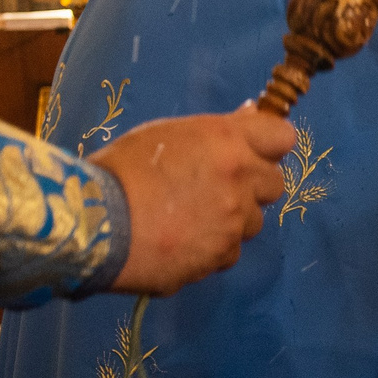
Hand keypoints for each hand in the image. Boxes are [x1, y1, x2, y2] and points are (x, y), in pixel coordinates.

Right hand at [89, 109, 293, 293]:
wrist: (95, 224)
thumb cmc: (122, 170)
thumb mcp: (167, 134)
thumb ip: (215, 132)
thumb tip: (247, 120)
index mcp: (228, 142)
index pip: (282, 137)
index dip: (268, 144)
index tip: (253, 150)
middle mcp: (240, 182)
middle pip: (274, 183)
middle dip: (252, 185)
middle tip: (216, 187)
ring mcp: (232, 224)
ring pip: (252, 222)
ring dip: (232, 219)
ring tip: (191, 218)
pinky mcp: (218, 258)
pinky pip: (228, 252)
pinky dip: (212, 248)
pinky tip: (180, 242)